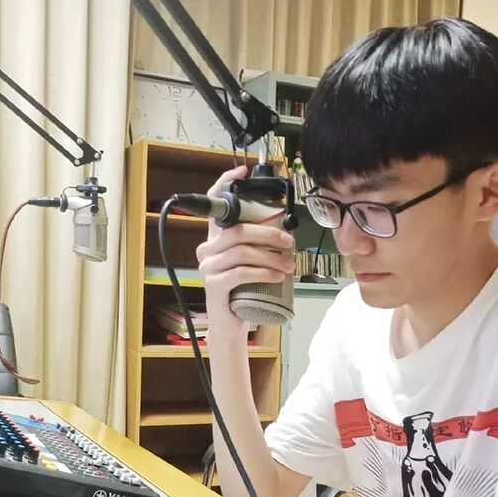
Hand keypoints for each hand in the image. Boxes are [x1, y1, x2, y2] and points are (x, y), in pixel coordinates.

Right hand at [196, 165, 295, 339]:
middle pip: (238, 230)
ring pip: (242, 251)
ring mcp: (208, 267)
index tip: (242, 172)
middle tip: (290, 243)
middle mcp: (207, 249)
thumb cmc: (243, 291)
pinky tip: (276, 276)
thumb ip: (258, 246)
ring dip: (271, 257)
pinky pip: (241, 272)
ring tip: (289, 266)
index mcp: (216, 239)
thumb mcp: (251, 263)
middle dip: (269, 234)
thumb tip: (286, 233)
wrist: (232, 324)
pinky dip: (262, 272)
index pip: (214, 205)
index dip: (225, 184)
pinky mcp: (214, 285)